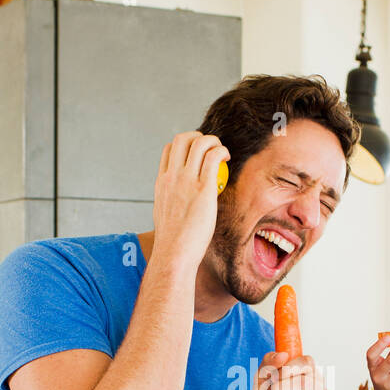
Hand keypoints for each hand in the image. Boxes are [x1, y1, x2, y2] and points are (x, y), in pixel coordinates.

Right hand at [151, 131, 229, 265]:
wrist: (174, 253)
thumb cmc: (173, 241)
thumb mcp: (165, 213)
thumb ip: (172, 199)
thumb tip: (182, 199)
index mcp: (162, 182)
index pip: (169, 150)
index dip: (184, 145)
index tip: (196, 153)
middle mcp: (172, 177)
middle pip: (182, 139)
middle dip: (198, 136)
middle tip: (210, 147)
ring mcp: (187, 181)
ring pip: (199, 143)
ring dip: (213, 141)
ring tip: (222, 152)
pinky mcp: (204, 189)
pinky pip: (213, 157)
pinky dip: (221, 151)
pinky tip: (227, 158)